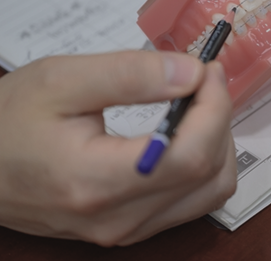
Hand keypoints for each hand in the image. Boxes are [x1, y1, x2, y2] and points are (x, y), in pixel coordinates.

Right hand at [0, 51, 236, 245]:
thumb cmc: (9, 124)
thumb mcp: (61, 80)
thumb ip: (130, 74)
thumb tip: (191, 74)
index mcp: (98, 181)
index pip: (191, 154)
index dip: (214, 107)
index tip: (209, 71)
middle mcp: (118, 217)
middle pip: (209, 172)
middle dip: (219, 117)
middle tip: (203, 80)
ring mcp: (125, 229)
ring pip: (210, 192)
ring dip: (217, 142)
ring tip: (197, 105)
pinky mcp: (129, 228)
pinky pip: (193, 201)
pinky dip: (204, 163)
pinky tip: (187, 133)